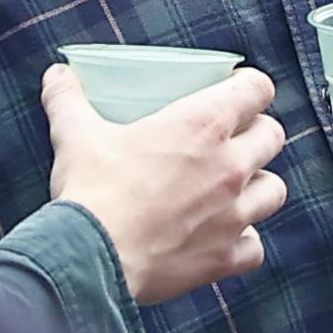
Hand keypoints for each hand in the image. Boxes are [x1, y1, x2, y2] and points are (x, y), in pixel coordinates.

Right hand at [42, 64, 288, 307]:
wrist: (92, 258)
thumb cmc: (92, 192)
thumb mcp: (76, 135)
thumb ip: (68, 99)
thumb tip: (57, 74)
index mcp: (202, 125)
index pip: (257, 89)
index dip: (250, 87)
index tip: (237, 92)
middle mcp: (230, 166)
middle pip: (273, 136)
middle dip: (257, 133)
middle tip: (233, 139)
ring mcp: (234, 213)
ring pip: (275, 190)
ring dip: (259, 186)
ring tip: (236, 188)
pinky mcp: (226, 255)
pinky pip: (256, 247)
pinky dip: (244, 242)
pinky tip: (223, 237)